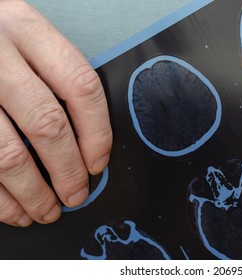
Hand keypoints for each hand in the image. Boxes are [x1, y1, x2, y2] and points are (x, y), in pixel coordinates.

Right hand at [0, 1, 111, 225]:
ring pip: (6, 154)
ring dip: (32, 192)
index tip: (98, 161)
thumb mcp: (22, 37)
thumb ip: (51, 74)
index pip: (80, 86)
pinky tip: (13, 209)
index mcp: (26, 30)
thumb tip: (85, 138)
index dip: (97, 132)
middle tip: (76, 194)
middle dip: (66, 171)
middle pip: (46, 124)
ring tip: (46, 210)